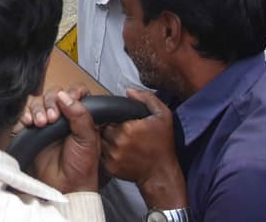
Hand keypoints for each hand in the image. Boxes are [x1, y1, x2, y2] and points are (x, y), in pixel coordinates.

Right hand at [31, 90, 100, 194]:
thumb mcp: (88, 139)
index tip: (70, 98)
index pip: (75, 93)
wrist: (65, 187)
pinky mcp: (32, 131)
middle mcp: (63, 117)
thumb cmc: (81, 167)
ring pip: (38, 102)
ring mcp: (47, 123)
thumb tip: (65, 96)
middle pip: (53, 94)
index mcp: (80, 116)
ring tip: (41, 123)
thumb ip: (80, 115)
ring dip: (37, 109)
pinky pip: (25, 115)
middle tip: (53, 118)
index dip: (72, 93)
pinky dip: (25, 115)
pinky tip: (29, 123)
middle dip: (51, 102)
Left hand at [100, 89, 186, 208]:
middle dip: (111, 129)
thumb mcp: (163, 116)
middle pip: (104, 129)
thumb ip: (147, 99)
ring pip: (101, 141)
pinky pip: (102, 155)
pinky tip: (121, 153)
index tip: (124, 122)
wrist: (162, 173)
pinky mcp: (110, 167)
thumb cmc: (163, 145)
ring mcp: (112, 156)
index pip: (109, 116)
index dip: (115, 118)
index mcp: (127, 128)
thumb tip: (129, 92)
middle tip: (124, 133)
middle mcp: (116, 142)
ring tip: (123, 143)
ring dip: (108, 141)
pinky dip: (108, 153)